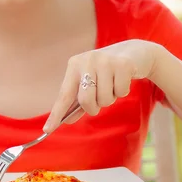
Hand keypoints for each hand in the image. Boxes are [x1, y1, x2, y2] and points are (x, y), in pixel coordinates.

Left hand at [43, 40, 159, 132]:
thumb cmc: (107, 71)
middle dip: (94, 107)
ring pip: (105, 100)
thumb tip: (67, 120)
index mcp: (74, 65)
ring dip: (111, 98)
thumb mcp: (90, 81)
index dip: (56, 114)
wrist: (134, 52)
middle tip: (100, 97)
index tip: (47, 129)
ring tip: (113, 84)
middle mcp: (87, 60)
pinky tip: (123, 79)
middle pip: (86, 101)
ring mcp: (105, 61)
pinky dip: (123, 91)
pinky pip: (121, 93)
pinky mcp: (123, 64)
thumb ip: (79, 100)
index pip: (64, 94)